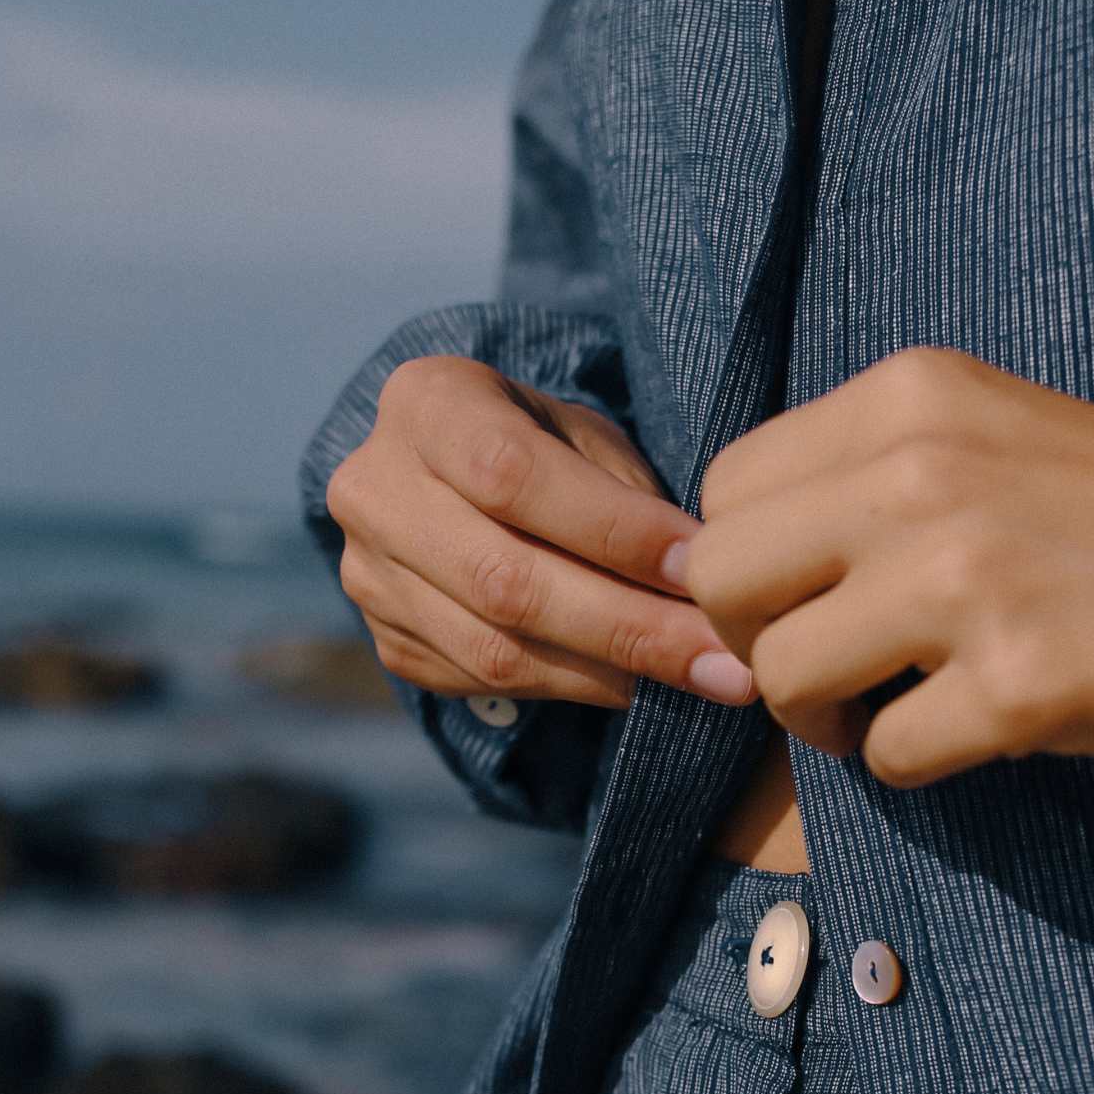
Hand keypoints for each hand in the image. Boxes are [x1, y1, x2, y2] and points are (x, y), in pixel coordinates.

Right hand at [327, 356, 757, 710]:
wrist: (448, 478)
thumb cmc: (541, 444)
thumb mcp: (581, 434)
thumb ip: (625, 494)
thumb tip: (700, 581)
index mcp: (425, 404)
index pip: (513, 477)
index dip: (613, 531)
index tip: (702, 570)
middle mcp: (373, 489)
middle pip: (503, 580)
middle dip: (631, 628)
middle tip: (727, 663)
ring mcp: (366, 573)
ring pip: (494, 649)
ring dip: (610, 674)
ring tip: (698, 678)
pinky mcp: (384, 639)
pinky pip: (483, 683)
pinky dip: (569, 689)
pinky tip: (631, 682)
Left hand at [671, 348, 1093, 785]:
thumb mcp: (1001, 438)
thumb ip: (877, 480)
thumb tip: (743, 578)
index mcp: (910, 397)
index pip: (726, 486)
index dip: (749, 567)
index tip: (814, 604)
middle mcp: (920, 472)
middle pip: (718, 580)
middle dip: (757, 644)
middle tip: (836, 675)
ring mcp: (966, 579)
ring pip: (780, 675)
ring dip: (826, 719)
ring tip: (904, 711)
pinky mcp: (1019, 684)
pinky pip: (883, 758)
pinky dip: (918, 767)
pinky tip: (986, 736)